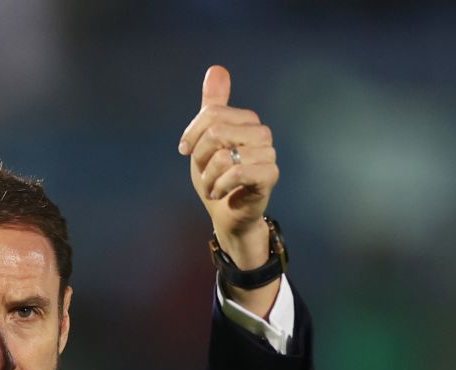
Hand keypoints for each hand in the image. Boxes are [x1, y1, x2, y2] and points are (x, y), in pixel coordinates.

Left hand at [179, 66, 277, 268]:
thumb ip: (212, 107)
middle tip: (205, 173)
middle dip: (200, 158)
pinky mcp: (270, 175)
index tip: (185, 151)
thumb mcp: (205, 140)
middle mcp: (261, 132)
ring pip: (223, 155)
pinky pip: (235, 173)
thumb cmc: (217, 176)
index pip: (211, 114)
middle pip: (216, 132)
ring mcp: (269, 153)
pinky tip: (220, 193)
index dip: (192, 134)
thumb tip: (217, 68)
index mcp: (246, 120)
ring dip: (208, 177)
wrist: (227, 214)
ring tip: (213, 186)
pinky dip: (219, 186)